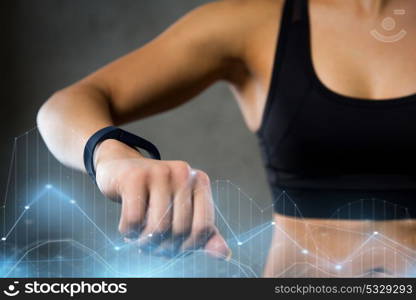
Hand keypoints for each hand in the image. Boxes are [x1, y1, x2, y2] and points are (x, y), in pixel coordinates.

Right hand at [94, 139, 230, 258]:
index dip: (189, 246)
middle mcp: (184, 173)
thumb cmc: (155, 197)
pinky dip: (128, 232)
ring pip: (157, 227)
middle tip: (152, 246)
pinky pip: (134, 220)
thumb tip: (225, 255)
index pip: (204, 228)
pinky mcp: (134, 176)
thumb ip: (203, 233)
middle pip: (180, 230)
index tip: (176, 248)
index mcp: (200, 182)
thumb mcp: (182, 212)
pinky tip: (127, 229)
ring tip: (139, 240)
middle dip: (164, 247)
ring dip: (145, 243)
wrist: (121, 169)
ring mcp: (159, 171)